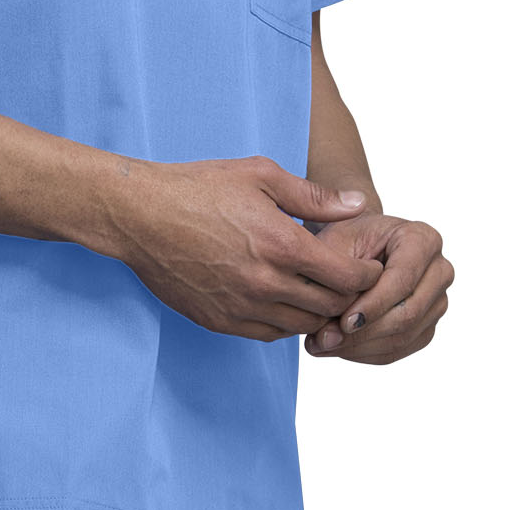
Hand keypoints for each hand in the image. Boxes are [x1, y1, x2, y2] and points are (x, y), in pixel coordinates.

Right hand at [117, 155, 384, 341]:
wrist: (140, 215)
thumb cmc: (198, 187)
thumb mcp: (259, 175)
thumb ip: (312, 196)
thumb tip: (358, 205)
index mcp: (281, 244)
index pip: (346, 277)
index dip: (367, 275)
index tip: (370, 267)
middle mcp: (265, 282)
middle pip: (329, 306)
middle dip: (348, 295)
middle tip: (350, 282)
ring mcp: (241, 307)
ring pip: (301, 326)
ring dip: (318, 312)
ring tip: (320, 292)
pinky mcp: (220, 321)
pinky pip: (269, 335)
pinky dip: (286, 322)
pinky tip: (285, 301)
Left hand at [302, 214, 453, 364]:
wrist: (354, 245)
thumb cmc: (345, 238)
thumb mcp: (336, 245)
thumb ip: (338, 281)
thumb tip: (338, 330)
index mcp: (422, 239)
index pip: (403, 280)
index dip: (374, 305)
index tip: (343, 322)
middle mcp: (438, 270)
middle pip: (409, 313)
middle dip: (365, 331)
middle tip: (326, 339)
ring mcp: (436, 301)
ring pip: (404, 337)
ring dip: (361, 347)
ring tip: (323, 344)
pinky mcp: (426, 326)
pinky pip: (400, 350)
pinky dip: (367, 353)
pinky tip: (339, 347)